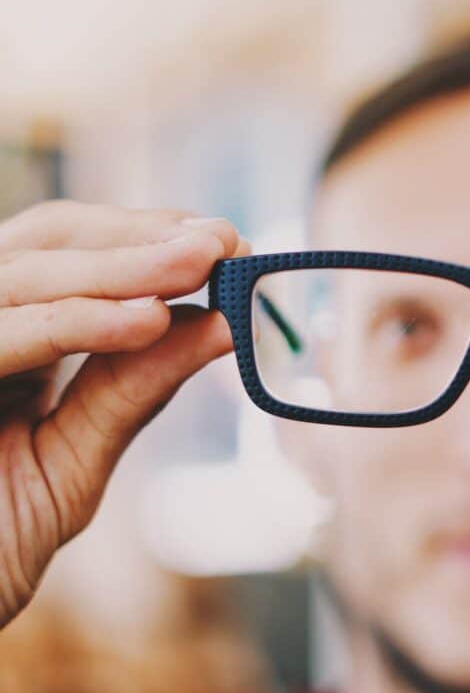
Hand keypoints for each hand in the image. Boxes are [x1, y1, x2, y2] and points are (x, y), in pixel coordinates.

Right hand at [0, 201, 249, 625]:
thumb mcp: (75, 457)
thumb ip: (134, 388)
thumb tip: (222, 322)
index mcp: (5, 336)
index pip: (67, 252)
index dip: (143, 235)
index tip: (224, 239)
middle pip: (43, 240)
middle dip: (138, 237)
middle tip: (223, 241)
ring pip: (25, 275)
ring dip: (121, 266)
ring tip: (203, 265)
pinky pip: (2, 337)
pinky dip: (77, 323)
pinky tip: (148, 321)